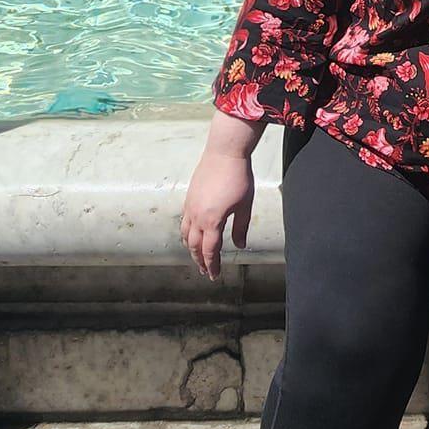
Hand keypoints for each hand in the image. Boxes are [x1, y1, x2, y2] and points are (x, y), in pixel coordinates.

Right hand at [180, 142, 255, 280]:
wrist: (224, 152)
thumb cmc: (238, 177)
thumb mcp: (245, 206)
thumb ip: (241, 228)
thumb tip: (240, 245)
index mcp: (212, 221)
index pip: (210, 250)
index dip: (212, 265)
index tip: (215, 276)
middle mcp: (197, 216)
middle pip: (195, 246)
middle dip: (200, 261)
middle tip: (205, 271)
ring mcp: (190, 206)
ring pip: (186, 235)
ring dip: (191, 249)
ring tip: (197, 256)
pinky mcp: (189, 197)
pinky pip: (184, 221)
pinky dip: (187, 233)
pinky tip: (192, 235)